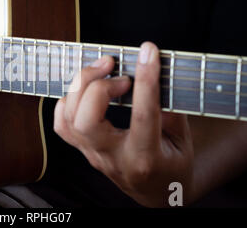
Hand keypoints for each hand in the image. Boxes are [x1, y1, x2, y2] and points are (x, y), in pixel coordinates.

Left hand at [54, 42, 193, 206]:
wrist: (156, 194)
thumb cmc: (173, 166)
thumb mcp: (184, 141)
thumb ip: (170, 109)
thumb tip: (152, 73)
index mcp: (145, 158)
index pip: (142, 115)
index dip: (145, 79)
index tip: (148, 52)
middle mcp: (113, 158)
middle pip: (86, 121)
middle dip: (98, 85)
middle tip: (116, 67)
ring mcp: (93, 155)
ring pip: (68, 120)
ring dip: (80, 86)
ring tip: (102, 69)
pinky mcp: (83, 150)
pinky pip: (62, 124)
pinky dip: (68, 100)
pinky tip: (86, 89)